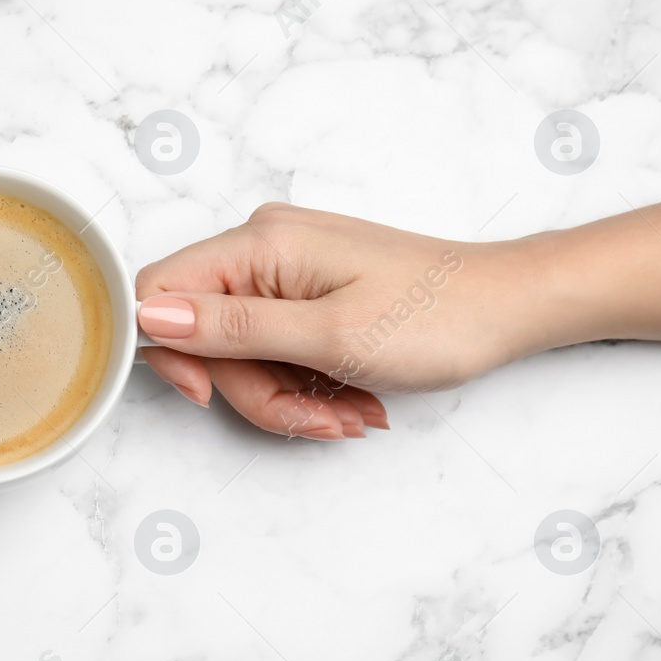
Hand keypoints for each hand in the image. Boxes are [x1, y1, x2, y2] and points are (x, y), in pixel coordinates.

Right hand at [135, 203, 530, 439]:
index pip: (160, 291)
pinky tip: (353, 397)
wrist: (511, 307)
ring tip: (351, 412)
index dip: (174, 353)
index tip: (213, 395)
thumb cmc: (436, 318)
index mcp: (260, 244)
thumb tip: (150, 315)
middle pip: (206, 335)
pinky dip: (308, 381)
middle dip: (256, 390)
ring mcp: (288, 267)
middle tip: (317, 417)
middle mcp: (265, 245)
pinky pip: (278, 344)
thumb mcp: (327, 336)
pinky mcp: (310, 287)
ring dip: (290, 396)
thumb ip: (232, 327)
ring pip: (245, 350)